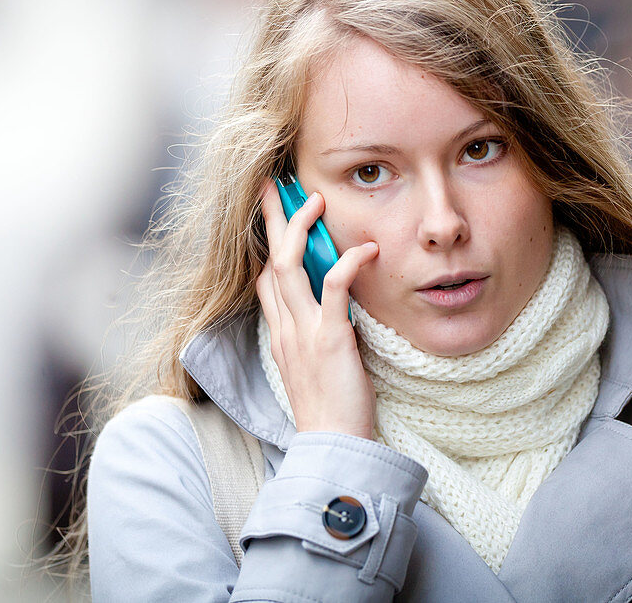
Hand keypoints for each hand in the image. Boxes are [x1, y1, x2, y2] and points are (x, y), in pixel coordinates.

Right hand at [257, 179, 378, 438]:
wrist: (332, 446)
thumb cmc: (331, 411)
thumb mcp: (314, 369)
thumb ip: (315, 337)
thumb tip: (330, 312)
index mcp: (281, 336)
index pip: (264, 281)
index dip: (268, 245)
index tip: (276, 219)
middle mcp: (285, 328)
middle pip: (269, 261)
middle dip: (271, 220)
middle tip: (272, 186)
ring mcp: (302, 331)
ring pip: (289, 265)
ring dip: (300, 227)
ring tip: (315, 199)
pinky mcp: (328, 338)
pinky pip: (332, 288)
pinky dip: (348, 263)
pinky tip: (366, 249)